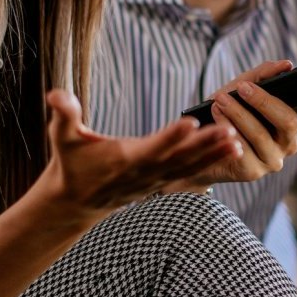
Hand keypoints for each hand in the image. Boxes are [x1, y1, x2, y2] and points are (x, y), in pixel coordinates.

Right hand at [42, 89, 242, 223]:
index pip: (151, 147)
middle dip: (206, 145)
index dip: (170, 136)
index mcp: (125, 160)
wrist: (76, 201)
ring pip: (191, 167)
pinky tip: (233, 149)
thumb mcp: (63, 138)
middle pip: (180, 158)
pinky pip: (193, 172)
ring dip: (215, 154)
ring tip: (238, 141)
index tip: (189, 122)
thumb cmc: (71, 164)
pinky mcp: (163, 182)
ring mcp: (156, 180)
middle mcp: (145, 172)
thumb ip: (64, 115)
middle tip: (230, 130)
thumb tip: (57, 95)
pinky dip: (212, 161)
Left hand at [180, 60, 296, 186]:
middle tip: (243, 87)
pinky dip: (228, 128)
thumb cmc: (229, 111)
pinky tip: (216, 116)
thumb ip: (263, 74)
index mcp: (295, 120)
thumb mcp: (243, 86)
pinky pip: (243, 150)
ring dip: (239, 113)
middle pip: (290, 122)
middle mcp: (288, 141)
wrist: (201, 143)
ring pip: (262, 135)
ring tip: (220, 99)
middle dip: (264, 101)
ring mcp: (273, 159)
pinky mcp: (252, 171)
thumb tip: (285, 65)